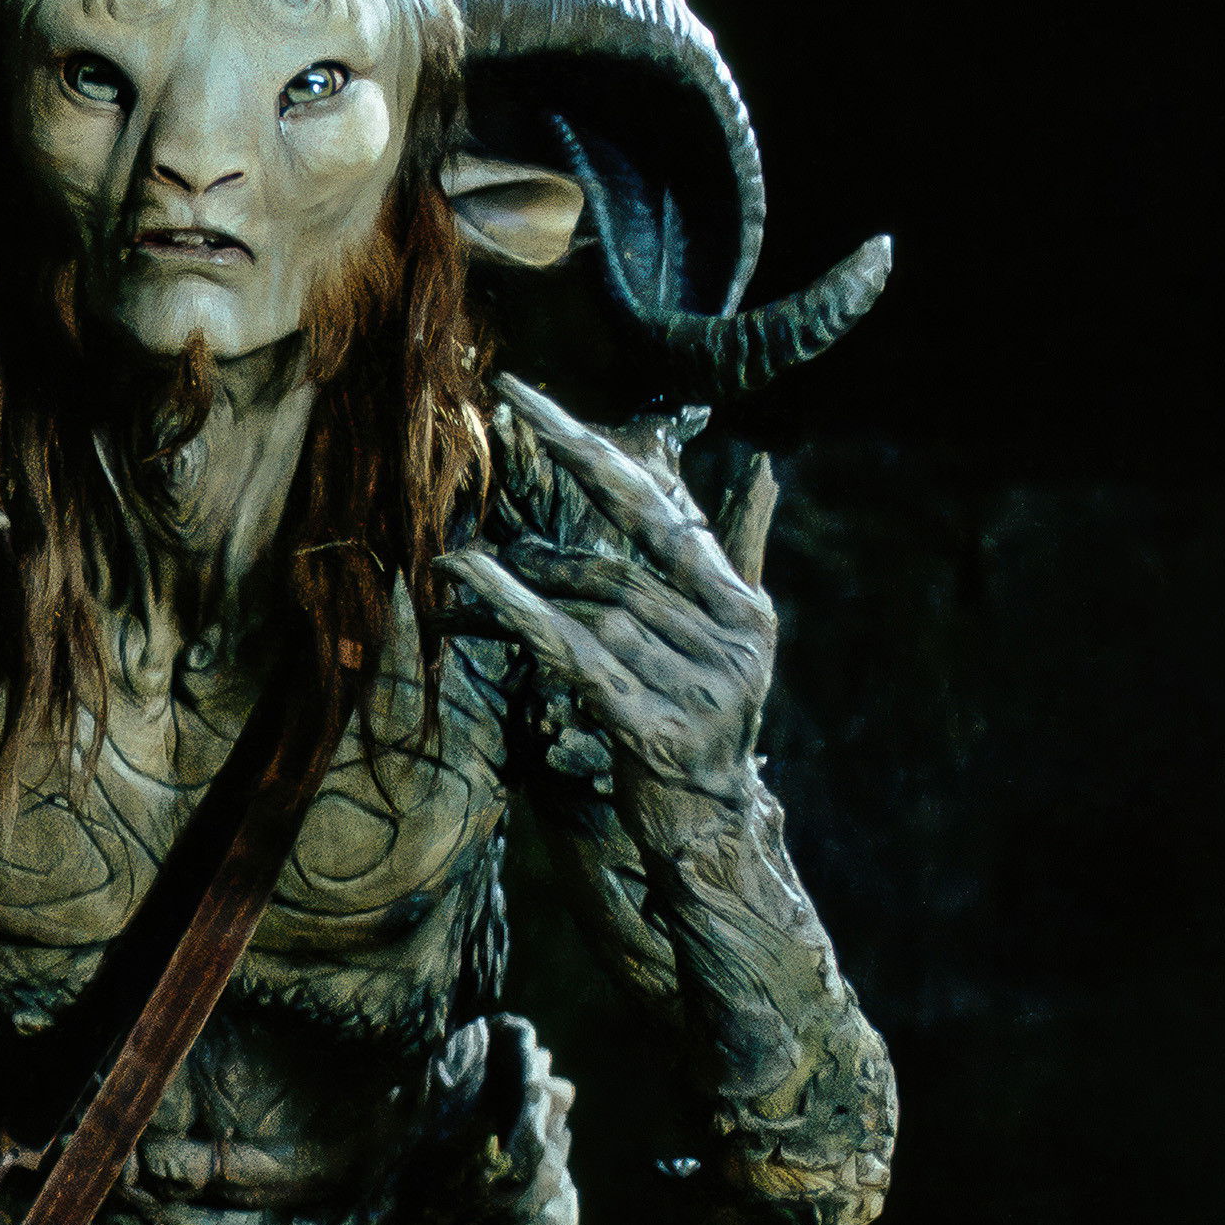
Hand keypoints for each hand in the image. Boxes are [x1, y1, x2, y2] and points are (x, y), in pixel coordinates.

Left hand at [438, 376, 779, 814]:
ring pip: (590, 616)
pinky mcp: (657, 729)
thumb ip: (738, 550)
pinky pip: (573, 655)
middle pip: (614, 571)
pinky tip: (468, 582)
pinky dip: (518, 614)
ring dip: (520, 603)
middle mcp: (734, 639)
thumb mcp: (730, 636)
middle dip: (543, 559)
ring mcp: (701, 686)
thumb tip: (764, 468)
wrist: (709, 827)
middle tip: (477, 544)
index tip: (522, 397)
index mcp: (746, 606)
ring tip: (460, 593)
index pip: (659, 509)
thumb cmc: (700, 719)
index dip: (587, 450)